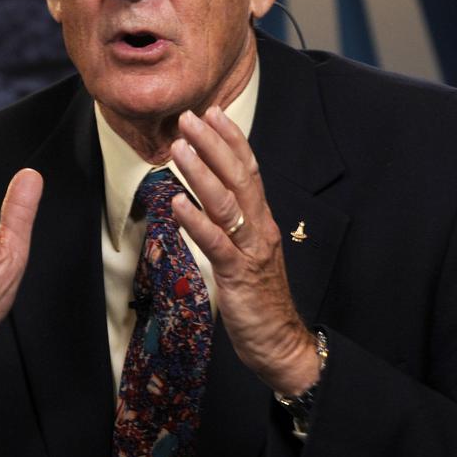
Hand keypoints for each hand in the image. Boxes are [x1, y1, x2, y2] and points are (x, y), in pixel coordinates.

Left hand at [170, 106, 320, 398]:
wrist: (280, 344)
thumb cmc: (260, 298)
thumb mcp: (248, 252)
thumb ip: (233, 225)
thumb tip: (207, 198)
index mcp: (262, 220)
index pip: (250, 170)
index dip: (232, 140)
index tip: (214, 112)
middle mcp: (260, 228)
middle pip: (238, 177)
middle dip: (214, 144)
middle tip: (189, 117)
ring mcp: (250, 251)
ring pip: (226, 203)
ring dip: (201, 172)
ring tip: (179, 148)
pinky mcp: (238, 276)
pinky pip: (215, 243)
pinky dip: (195, 220)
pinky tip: (177, 203)